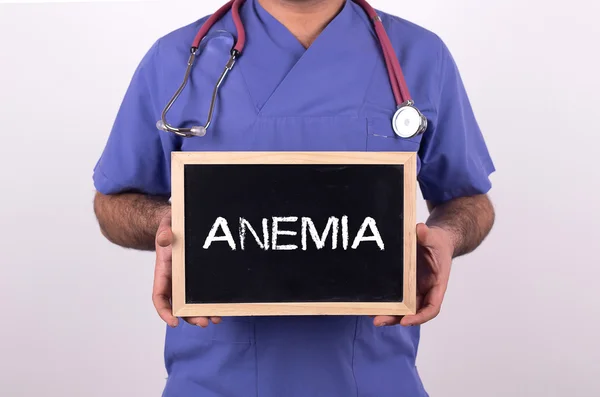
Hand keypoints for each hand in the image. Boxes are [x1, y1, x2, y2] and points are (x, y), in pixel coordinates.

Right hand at [152, 210, 221, 327]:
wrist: (181, 224)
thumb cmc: (172, 226)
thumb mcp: (167, 225)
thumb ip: (164, 231)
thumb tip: (165, 239)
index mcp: (163, 272)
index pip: (159, 297)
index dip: (164, 311)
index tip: (173, 322)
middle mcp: (175, 281)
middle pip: (178, 306)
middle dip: (190, 317)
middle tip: (204, 322)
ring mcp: (187, 282)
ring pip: (192, 304)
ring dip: (202, 314)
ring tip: (215, 319)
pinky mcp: (199, 279)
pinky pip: (204, 294)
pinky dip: (211, 303)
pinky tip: (221, 309)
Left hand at [373, 223, 453, 326]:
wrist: (434, 240)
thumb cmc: (438, 242)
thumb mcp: (434, 237)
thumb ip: (428, 235)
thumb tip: (420, 229)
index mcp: (437, 285)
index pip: (431, 308)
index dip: (419, 317)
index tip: (406, 320)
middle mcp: (425, 291)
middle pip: (412, 312)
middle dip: (396, 319)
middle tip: (378, 321)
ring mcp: (414, 290)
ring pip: (402, 308)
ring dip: (388, 313)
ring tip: (370, 315)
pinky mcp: (404, 286)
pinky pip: (396, 297)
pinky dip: (385, 302)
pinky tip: (370, 303)